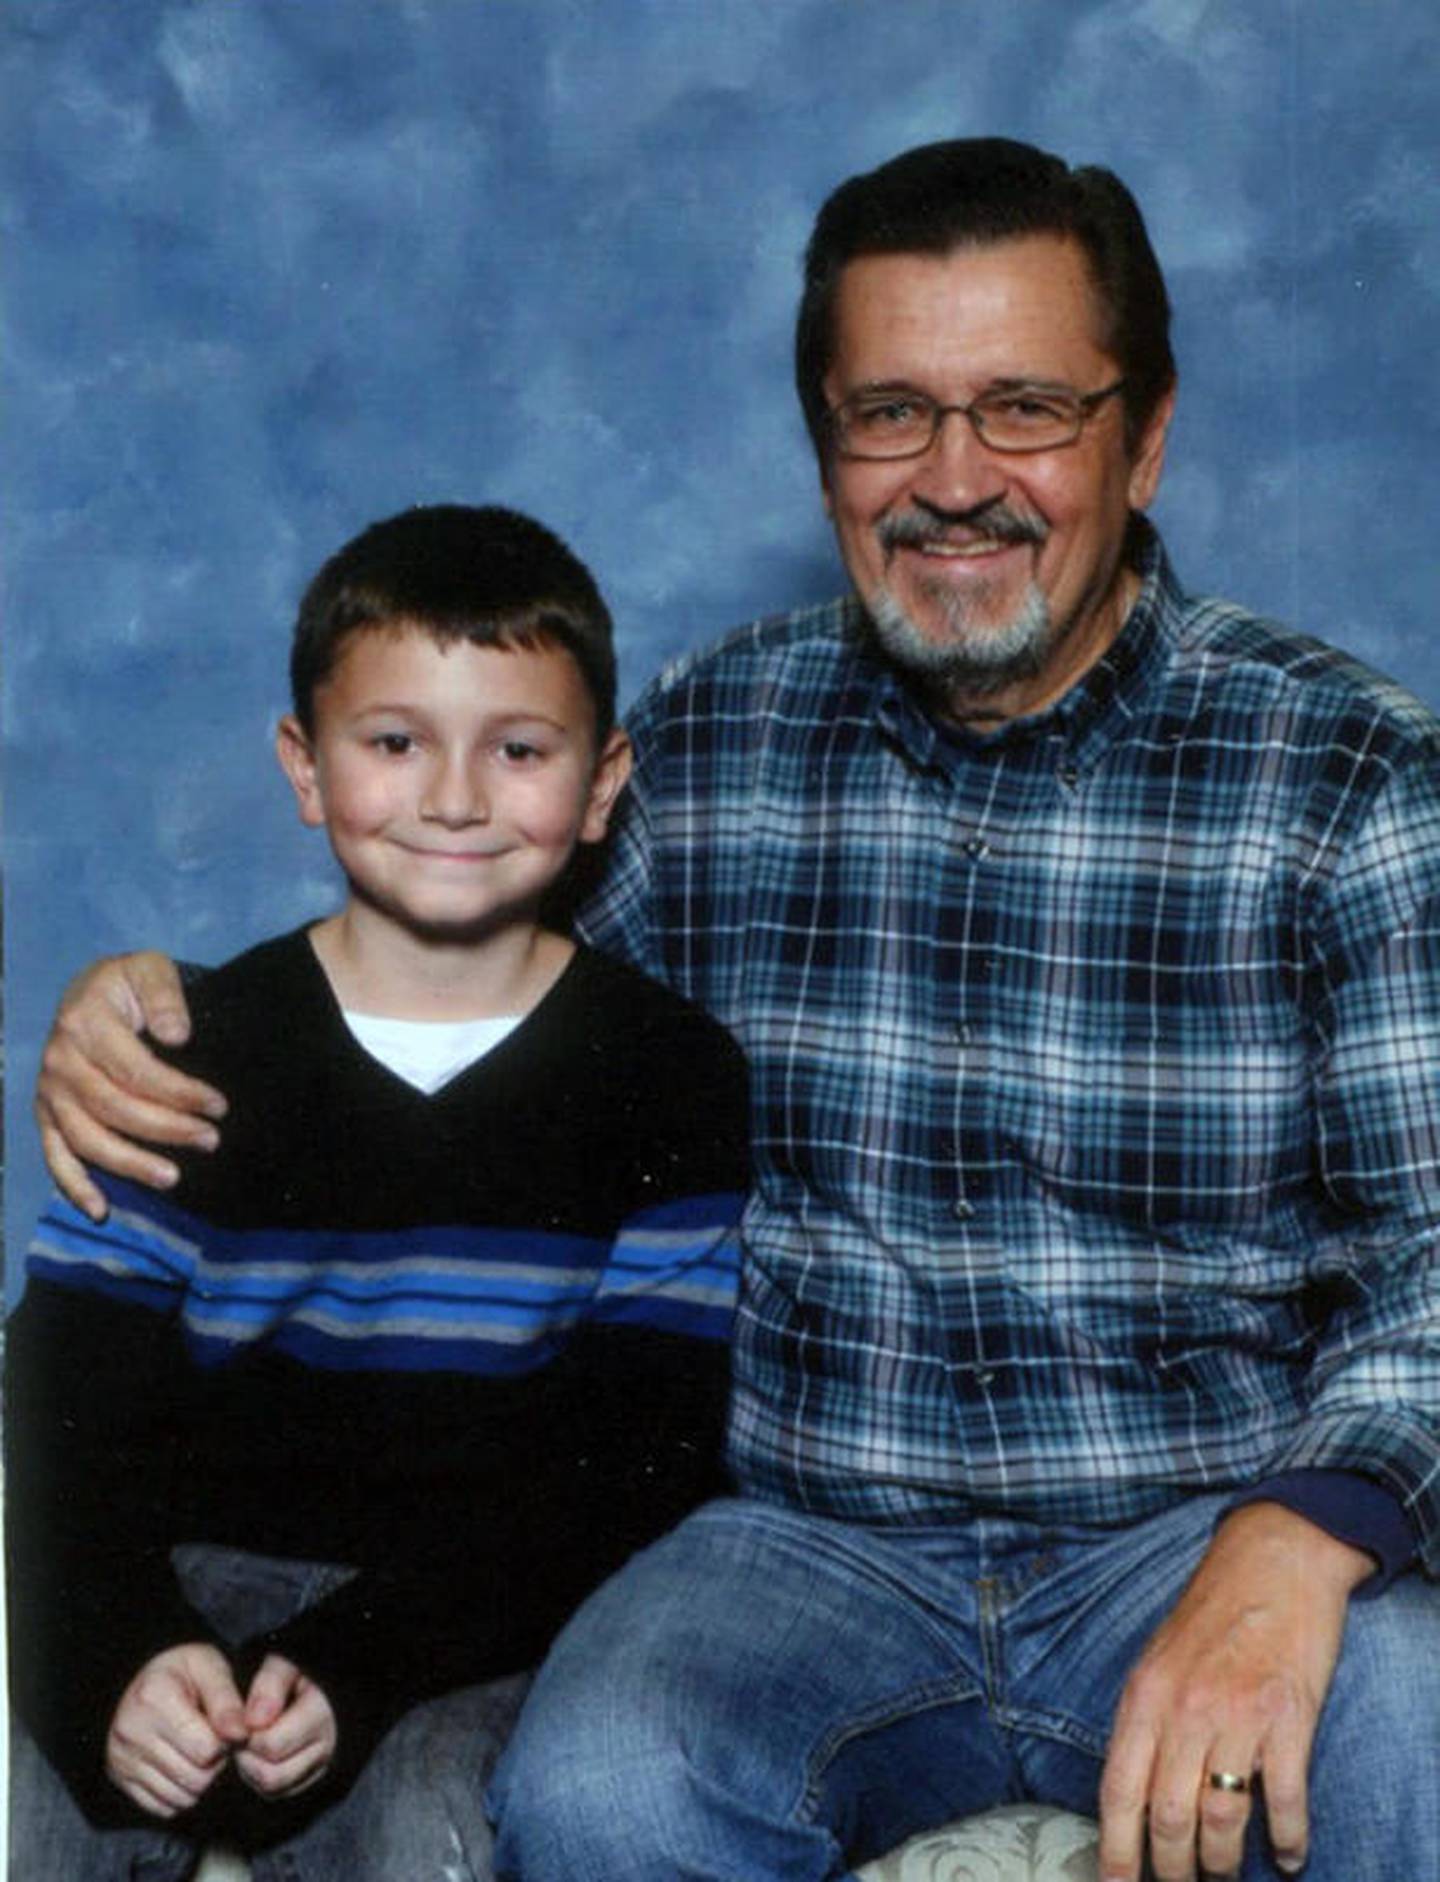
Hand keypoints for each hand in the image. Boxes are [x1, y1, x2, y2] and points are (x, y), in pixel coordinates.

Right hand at [36, 951, 224, 1218]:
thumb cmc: (129, 984)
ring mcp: (49, 1091)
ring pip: (87, 1138)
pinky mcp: (46, 1113)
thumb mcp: (150, 969)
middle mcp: (59, 1060)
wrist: (92, 990)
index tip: (218, 1106)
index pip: (137, 1071)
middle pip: (115, 1108)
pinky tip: (101, 1209)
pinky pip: (55, 1155)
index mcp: (85, 1023)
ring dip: (129, 1163)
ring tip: (173, 1177)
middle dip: (167, 1129)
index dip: (179, 1093)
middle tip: (210, 1140)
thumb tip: (176, 1036)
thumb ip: (165, 996)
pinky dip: (73, 1185)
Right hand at [106, 1643, 247, 1818]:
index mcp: (154, 1698)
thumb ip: (227, 1701)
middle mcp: (132, 1732)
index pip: (206, 1749)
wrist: (143, 1678)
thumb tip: (241, 1735)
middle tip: (215, 1741)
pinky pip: (163, 1808)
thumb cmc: (184, 1671)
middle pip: (195, 1778)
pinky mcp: (120, 1779)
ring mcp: (122, 1760)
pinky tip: (182, 1765)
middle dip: (215, 1764)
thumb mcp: (209, 1667)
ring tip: (199, 1751)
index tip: (226, 1726)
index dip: (227, 1742)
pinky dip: (180, 1794)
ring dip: (201, 1781)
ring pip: (181, 1798)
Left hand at [235, 1654, 336, 1799]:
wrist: (319, 1681)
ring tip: (250, 1739)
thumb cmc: (298, 1669)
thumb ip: (271, 1684)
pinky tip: (260, 1749)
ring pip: (273, 1788)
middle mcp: (326, 1747)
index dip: (247, 1733)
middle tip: (243, 1731)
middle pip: (271, 1776)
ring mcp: (320, 1766)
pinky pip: (278, 1791)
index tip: (242, 1714)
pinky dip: (261, 1775)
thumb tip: (253, 1721)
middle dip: (247, 1756)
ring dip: (252, 1768)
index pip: (271, 1745)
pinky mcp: (311, 1777)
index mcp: (322, 1715)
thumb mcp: (285, 1663)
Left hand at [1098, 1503, 1372, 1881]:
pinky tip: (1285, 1854)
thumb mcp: (1158, 1656)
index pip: (1118, 1790)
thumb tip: (1134, 1788)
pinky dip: (1286, 1838)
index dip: (1116, 1850)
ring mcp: (1238, 1715)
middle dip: (1173, 1869)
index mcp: (1144, 1695)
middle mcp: (1185, 1709)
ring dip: (1224, 1860)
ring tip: (1225, 1873)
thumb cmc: (1213, 1609)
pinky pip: (1283, 1800)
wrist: (1274, 1558)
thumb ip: (1146, 1718)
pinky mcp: (1288, 1718)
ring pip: (1222, 1817)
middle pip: (1169, 1817)